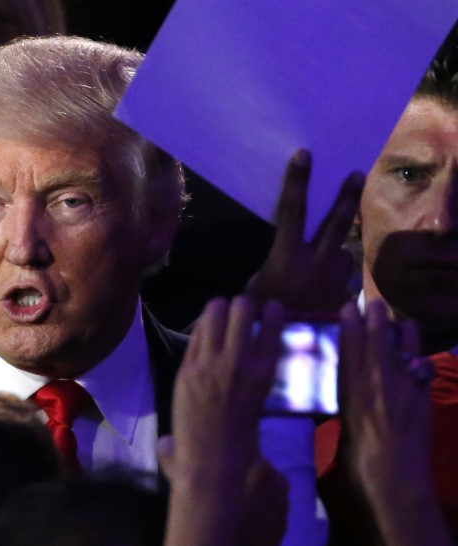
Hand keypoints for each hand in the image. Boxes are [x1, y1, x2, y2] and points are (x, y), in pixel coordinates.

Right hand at [160, 296, 287, 545]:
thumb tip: (169, 435)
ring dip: (251, 306)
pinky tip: (280, 310)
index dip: (214, 316)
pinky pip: (266, 335)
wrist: (213, 462)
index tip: (224, 317)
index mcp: (187, 367)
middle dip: (233, 305)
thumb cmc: (196, 445)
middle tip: (245, 309)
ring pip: (241, 313)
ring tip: (265, 306)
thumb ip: (182, 396)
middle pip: (218, 309)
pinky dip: (274, 319)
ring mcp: (233, 363)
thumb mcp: (179, 414)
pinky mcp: (258, 373)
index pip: (200, 325)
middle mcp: (207, 358)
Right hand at [246, 149, 363, 312]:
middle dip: (345, 196)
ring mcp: (336, 279)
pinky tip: (324, 291)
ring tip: (321, 268)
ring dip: (335, 254)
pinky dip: (336, 278)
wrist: (294, 355)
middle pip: (335, 222)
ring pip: (342, 253)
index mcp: (287, 258)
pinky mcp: (346, 294)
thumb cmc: (265, 320)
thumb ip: (271, 269)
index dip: (297, 181)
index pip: (292, 211)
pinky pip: (343, 277)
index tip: (304, 155)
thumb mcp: (256, 290)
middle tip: (356, 173)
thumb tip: (279, 259)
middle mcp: (317, 263)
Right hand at [338, 300, 448, 545]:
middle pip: (377, 332)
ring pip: (405, 341)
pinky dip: (418, 355)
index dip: (349, 318)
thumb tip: (347, 385)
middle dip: (376, 312)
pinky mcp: (423, 390)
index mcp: (349, 382)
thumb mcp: (341, 421)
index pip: (349, 339)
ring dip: (402, 329)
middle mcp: (376, 375)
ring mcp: (403, 381)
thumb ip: (345, 397)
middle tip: (372, 301)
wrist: (393, 473)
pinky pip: (422, 362)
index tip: (347, 305)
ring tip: (399, 325)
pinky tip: (416, 356)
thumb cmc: (356, 454)